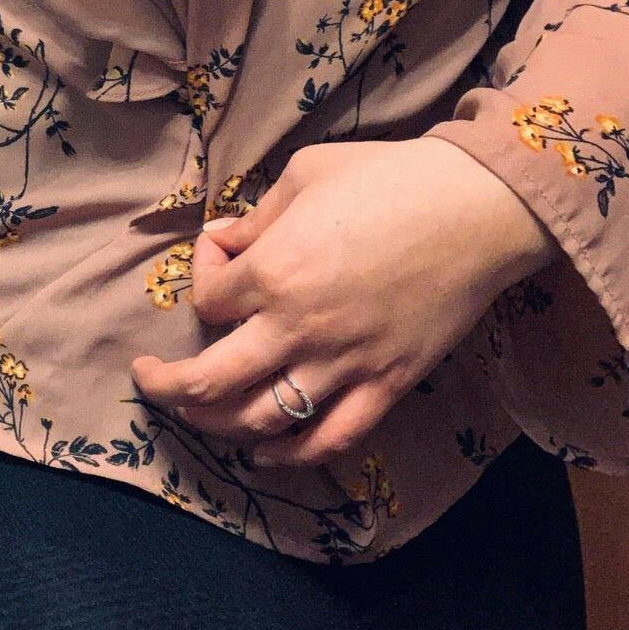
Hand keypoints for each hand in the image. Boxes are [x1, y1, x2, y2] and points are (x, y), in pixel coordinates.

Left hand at [130, 136, 561, 467]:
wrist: (478, 208)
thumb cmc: (391, 178)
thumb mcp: (306, 174)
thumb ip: (258, 214)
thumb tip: (228, 241)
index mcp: (275, 270)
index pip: (209, 297)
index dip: (203, 273)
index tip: (223, 249)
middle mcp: (298, 327)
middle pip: (210, 381)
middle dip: (167, 385)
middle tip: (149, 378)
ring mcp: (344, 364)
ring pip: (261, 419)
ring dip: (218, 424)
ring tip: (199, 414)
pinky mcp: (386, 385)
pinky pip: (330, 438)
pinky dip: (291, 455)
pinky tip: (264, 452)